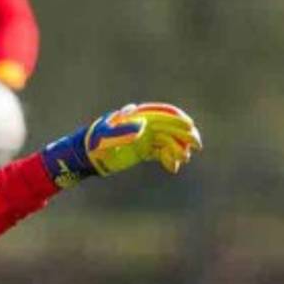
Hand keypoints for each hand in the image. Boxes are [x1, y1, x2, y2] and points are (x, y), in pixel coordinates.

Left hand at [41, 103, 202, 188]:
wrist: (86, 156)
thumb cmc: (95, 144)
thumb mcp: (107, 138)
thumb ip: (123, 132)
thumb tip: (143, 127)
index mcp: (138, 117)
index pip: (163, 115)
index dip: (177, 121)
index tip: (191, 128)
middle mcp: (143, 126)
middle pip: (169, 128)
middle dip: (184, 136)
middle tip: (197, 147)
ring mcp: (143, 138)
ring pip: (168, 141)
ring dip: (178, 149)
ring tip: (182, 160)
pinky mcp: (142, 150)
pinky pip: (160, 153)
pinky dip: (168, 159)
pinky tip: (172, 168)